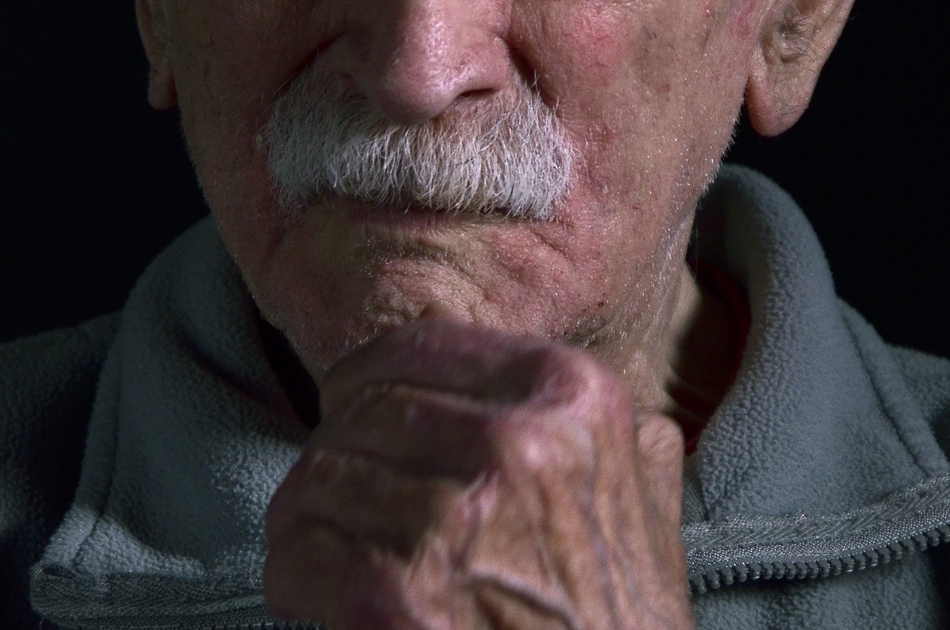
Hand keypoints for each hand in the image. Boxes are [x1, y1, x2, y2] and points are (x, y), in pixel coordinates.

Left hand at [263, 319, 692, 629]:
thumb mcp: (655, 526)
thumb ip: (637, 462)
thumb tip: (643, 431)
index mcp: (572, 398)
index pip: (416, 348)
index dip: (364, 382)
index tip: (347, 412)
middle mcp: (516, 442)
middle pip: (359, 414)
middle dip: (332, 458)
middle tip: (326, 500)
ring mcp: (458, 519)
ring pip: (319, 480)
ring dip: (304, 521)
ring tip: (318, 552)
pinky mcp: (402, 599)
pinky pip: (300, 556)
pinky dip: (293, 579)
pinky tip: (312, 601)